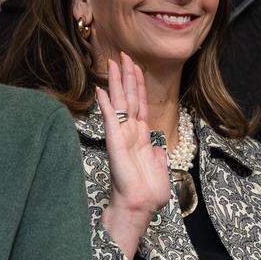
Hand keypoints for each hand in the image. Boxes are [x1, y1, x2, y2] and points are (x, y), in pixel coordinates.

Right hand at [97, 53, 169, 259]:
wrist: (140, 205)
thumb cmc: (149, 191)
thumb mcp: (160, 168)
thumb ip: (158, 155)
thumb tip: (158, 147)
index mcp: (142, 136)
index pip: (140, 104)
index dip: (138, 85)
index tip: (136, 67)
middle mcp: (131, 131)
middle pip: (129, 97)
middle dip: (128, 75)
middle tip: (124, 54)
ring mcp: (122, 135)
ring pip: (120, 102)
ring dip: (117, 82)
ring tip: (114, 62)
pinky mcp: (115, 141)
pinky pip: (110, 118)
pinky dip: (105, 103)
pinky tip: (100, 89)